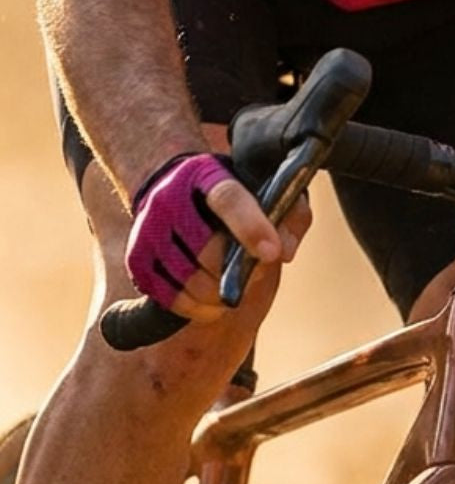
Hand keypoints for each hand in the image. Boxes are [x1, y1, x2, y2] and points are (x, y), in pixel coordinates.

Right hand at [125, 152, 311, 323]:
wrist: (166, 183)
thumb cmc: (226, 192)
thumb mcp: (261, 185)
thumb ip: (287, 212)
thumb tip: (285, 250)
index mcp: (206, 174)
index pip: (227, 199)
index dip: (251, 227)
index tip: (272, 253)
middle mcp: (169, 199)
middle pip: (206, 249)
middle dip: (236, 271)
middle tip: (254, 273)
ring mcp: (148, 230)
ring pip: (189, 279)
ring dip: (219, 294)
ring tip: (234, 289)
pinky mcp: (137, 260)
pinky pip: (170, 297)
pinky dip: (197, 308)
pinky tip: (213, 302)